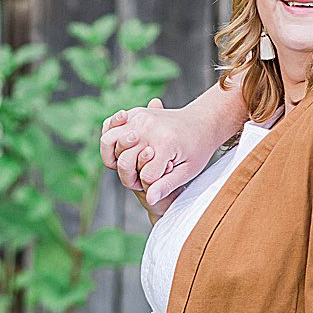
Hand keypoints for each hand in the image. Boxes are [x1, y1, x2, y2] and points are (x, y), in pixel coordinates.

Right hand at [101, 97, 227, 210]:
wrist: (203, 122)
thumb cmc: (198, 148)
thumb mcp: (188, 171)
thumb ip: (167, 185)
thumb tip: (150, 199)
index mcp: (165, 144)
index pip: (145, 176)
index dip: (150, 186)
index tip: (158, 184)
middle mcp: (149, 129)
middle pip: (123, 160)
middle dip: (131, 174)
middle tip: (143, 176)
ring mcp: (140, 118)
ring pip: (109, 140)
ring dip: (113, 156)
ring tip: (127, 162)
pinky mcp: (136, 113)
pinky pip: (110, 125)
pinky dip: (110, 136)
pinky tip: (119, 145)